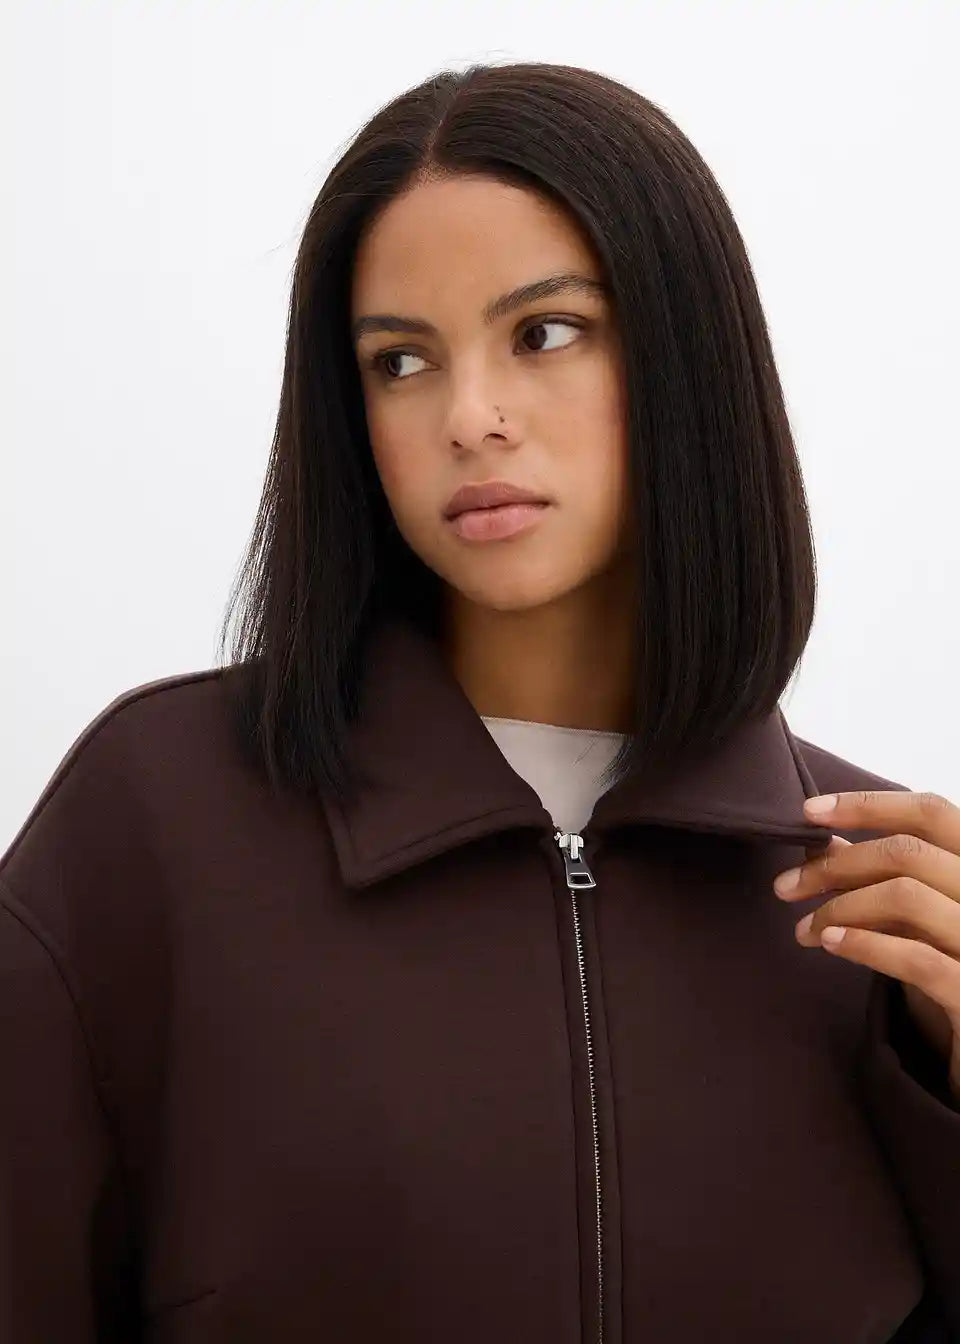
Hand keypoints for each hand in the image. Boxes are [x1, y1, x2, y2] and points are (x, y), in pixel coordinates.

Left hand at [772, 790, 959, 1102]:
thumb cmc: (950, 970)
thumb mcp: (918, 917)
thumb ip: (882, 876)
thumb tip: (823, 840)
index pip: (931, 811)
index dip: (868, 805)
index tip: (809, 812)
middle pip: (907, 853)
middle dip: (835, 866)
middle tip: (786, 887)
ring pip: (906, 896)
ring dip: (840, 908)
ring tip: (803, 930)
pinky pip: (917, 958)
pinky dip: (864, 944)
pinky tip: (829, 942)